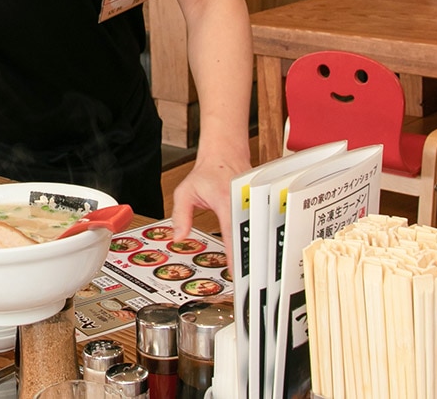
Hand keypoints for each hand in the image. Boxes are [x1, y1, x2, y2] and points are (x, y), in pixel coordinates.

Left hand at [169, 153, 249, 271]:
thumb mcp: (185, 191)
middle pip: (250, 237)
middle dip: (249, 261)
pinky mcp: (259, 206)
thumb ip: (180, 215)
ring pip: (258, 234)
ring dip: (256, 254)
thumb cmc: (208, 172)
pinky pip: (259, 228)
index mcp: (226, 199)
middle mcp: (243, 202)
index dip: (235, 255)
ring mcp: (253, 204)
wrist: (225, 154)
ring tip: (253, 276)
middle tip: (247, 283)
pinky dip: (257, 242)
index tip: (236, 273)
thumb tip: (178, 237)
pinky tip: (255, 258)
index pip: (232, 232)